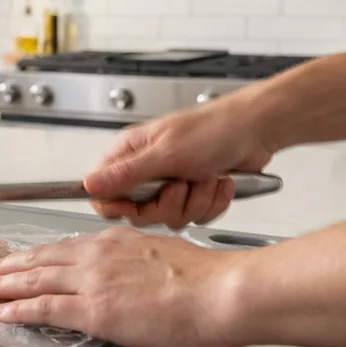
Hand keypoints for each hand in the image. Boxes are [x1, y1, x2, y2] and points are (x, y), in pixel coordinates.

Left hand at [0, 227, 243, 346]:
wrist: (222, 291)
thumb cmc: (208, 280)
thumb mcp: (164, 255)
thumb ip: (138, 261)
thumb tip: (131, 272)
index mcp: (116, 241)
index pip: (63, 247)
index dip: (34, 256)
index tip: (18, 260)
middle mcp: (98, 256)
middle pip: (40, 260)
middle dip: (7, 267)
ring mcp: (94, 282)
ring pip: (34, 280)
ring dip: (2, 284)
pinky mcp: (96, 310)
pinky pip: (45, 308)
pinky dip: (19, 309)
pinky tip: (3, 312)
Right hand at [84, 101, 276, 229]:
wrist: (257, 130)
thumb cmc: (214, 129)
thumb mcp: (165, 154)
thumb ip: (125, 174)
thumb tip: (88, 184)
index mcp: (131, 154)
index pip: (102, 191)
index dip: (115, 206)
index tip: (135, 207)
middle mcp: (147, 170)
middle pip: (139, 212)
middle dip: (167, 204)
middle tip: (181, 186)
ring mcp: (171, 184)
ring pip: (170, 216)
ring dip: (195, 201)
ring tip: (205, 177)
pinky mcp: (193, 194)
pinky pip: (195, 216)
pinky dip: (212, 202)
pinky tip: (218, 182)